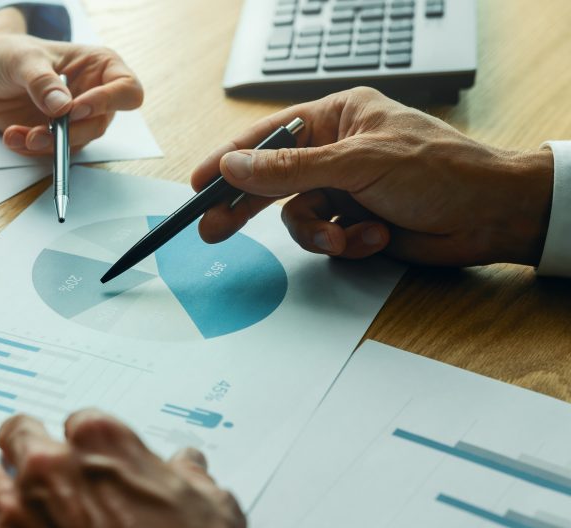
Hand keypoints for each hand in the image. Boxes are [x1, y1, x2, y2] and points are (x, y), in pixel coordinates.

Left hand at [0, 8, 143, 155]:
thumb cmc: (15, 53)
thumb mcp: (24, 59)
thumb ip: (42, 82)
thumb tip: (62, 107)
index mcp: (99, 67)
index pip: (127, 90)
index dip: (107, 103)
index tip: (75, 108)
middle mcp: (94, 95)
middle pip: (100, 125)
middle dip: (71, 132)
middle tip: (44, 130)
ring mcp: (76, 119)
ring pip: (76, 143)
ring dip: (48, 144)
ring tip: (23, 135)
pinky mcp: (57, 135)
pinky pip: (51, 151)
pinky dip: (30, 148)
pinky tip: (13, 136)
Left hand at [0, 410, 246, 527]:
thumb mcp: (212, 513)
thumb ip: (194, 481)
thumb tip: (190, 464)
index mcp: (102, 446)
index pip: (79, 421)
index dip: (77, 434)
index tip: (75, 444)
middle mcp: (49, 469)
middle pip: (17, 436)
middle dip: (14, 436)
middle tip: (8, 440)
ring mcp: (13, 513)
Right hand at [190, 87, 553, 266]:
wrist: (493, 216)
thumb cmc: (443, 171)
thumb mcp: (358, 164)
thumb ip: (289, 170)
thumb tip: (235, 165)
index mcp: (337, 118)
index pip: (268, 139)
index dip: (229, 161)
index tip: (198, 183)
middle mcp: (337, 151)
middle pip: (272, 181)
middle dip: (249, 208)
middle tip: (215, 229)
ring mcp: (345, 189)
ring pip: (296, 218)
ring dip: (319, 234)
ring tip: (346, 235)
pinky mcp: (355, 222)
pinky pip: (324, 239)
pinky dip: (346, 243)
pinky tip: (374, 236)